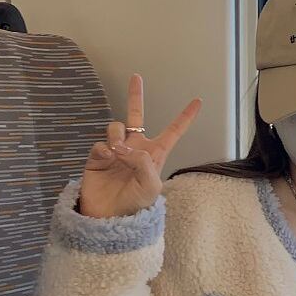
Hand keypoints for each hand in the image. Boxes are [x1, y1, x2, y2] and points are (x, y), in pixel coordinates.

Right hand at [79, 74, 201, 217]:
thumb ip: (143, 162)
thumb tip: (124, 146)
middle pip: (136, 116)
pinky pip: (100, 143)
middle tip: (136, 77)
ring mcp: (116, 151)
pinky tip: (107, 159)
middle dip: (135, 97)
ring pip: (116, 127)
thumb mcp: (150, 186)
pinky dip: (104, 149)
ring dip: (117, 135)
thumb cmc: (135, 205)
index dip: (185, 117)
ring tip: (117, 152)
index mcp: (155, 154)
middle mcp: (135, 148)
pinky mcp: (98, 157)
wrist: (110, 217)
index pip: (173, 132)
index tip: (198, 102)